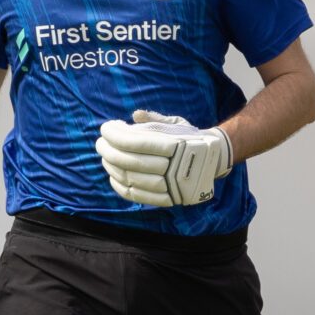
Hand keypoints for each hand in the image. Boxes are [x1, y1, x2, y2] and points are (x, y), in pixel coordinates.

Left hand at [96, 110, 231, 207]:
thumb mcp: (177, 123)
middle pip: (131, 161)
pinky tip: (112, 175)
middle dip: (109, 151)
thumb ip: (155, 120)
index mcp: (177, 145)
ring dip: (112, 167)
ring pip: (132, 179)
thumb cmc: (190, 138)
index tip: (105, 128)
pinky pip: (137, 196)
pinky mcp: (168, 199)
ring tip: (104, 157)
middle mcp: (175, 167)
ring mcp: (172, 186)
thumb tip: (135, 115)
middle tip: (99, 143)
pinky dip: (120, 187)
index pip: (137, 142)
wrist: (214, 160)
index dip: (116, 135)